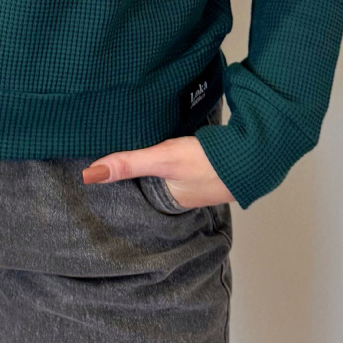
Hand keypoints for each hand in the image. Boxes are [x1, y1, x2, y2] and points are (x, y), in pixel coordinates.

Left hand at [81, 132, 233, 207]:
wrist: (253, 156)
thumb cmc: (210, 163)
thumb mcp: (162, 159)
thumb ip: (128, 163)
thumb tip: (89, 174)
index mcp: (166, 201)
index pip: (133, 193)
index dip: (117, 181)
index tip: (93, 167)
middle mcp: (178, 195)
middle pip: (147, 182)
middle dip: (133, 171)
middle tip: (108, 151)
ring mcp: (193, 181)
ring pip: (163, 172)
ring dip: (153, 161)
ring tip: (131, 145)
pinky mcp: (204, 166)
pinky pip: (179, 162)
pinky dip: (170, 153)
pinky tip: (165, 140)